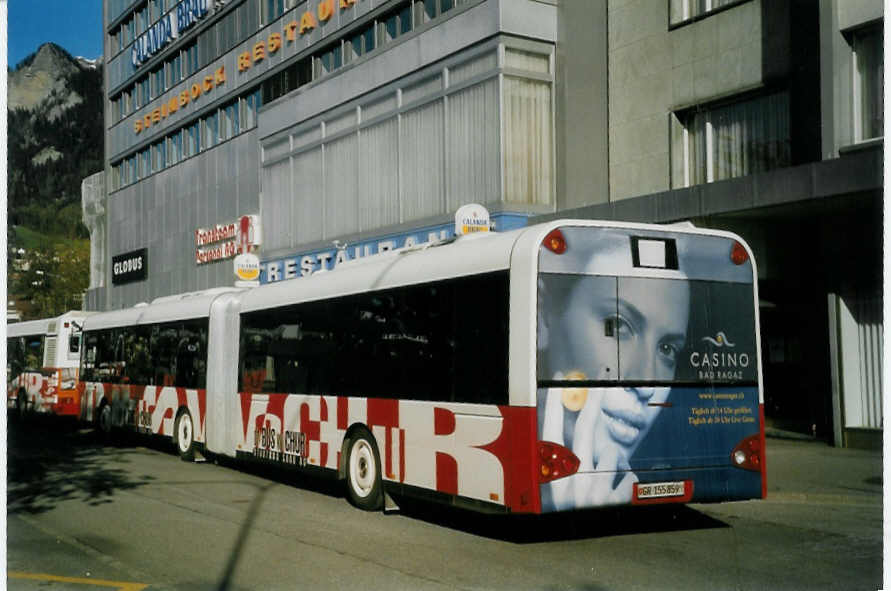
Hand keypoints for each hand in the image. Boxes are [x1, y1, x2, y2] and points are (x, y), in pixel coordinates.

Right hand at [542, 385, 636, 508]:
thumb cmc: (563, 520)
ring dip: (614, 459)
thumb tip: (557, 438)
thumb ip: (555, 467)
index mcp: (552, 475)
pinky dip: (627, 479)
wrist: (580, 553)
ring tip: (607, 474)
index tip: (557, 383)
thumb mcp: (550, 493)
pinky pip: (629, 476)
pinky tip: (619, 488)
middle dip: (591, 405)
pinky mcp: (616, 500)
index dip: (554, 405)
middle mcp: (573, 478)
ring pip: (613, 453)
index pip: (551, 431)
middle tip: (598, 387)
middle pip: (584, 431)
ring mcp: (596, 488)